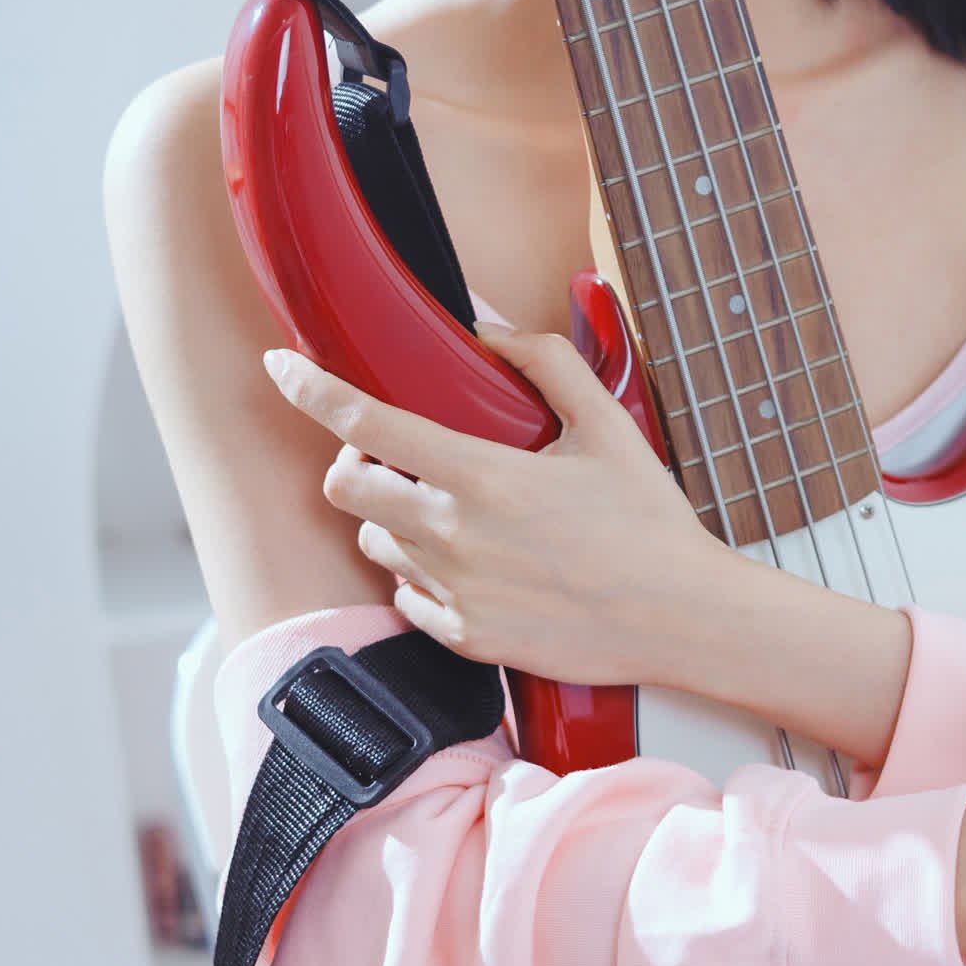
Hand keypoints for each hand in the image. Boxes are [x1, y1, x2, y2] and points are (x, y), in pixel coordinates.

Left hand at [262, 323, 717, 680]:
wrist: (682, 618)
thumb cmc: (649, 522)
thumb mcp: (607, 425)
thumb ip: (545, 363)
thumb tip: (489, 327)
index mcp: (483, 475)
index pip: (367, 424)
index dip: (310, 388)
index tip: (283, 367)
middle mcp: (455, 536)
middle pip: (344, 490)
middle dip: (353, 465)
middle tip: (392, 457)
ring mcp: (455, 592)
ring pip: (375, 542)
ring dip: (392, 519)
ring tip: (449, 514)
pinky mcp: (465, 638)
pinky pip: (406, 596)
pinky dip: (422, 573)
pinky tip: (473, 563)